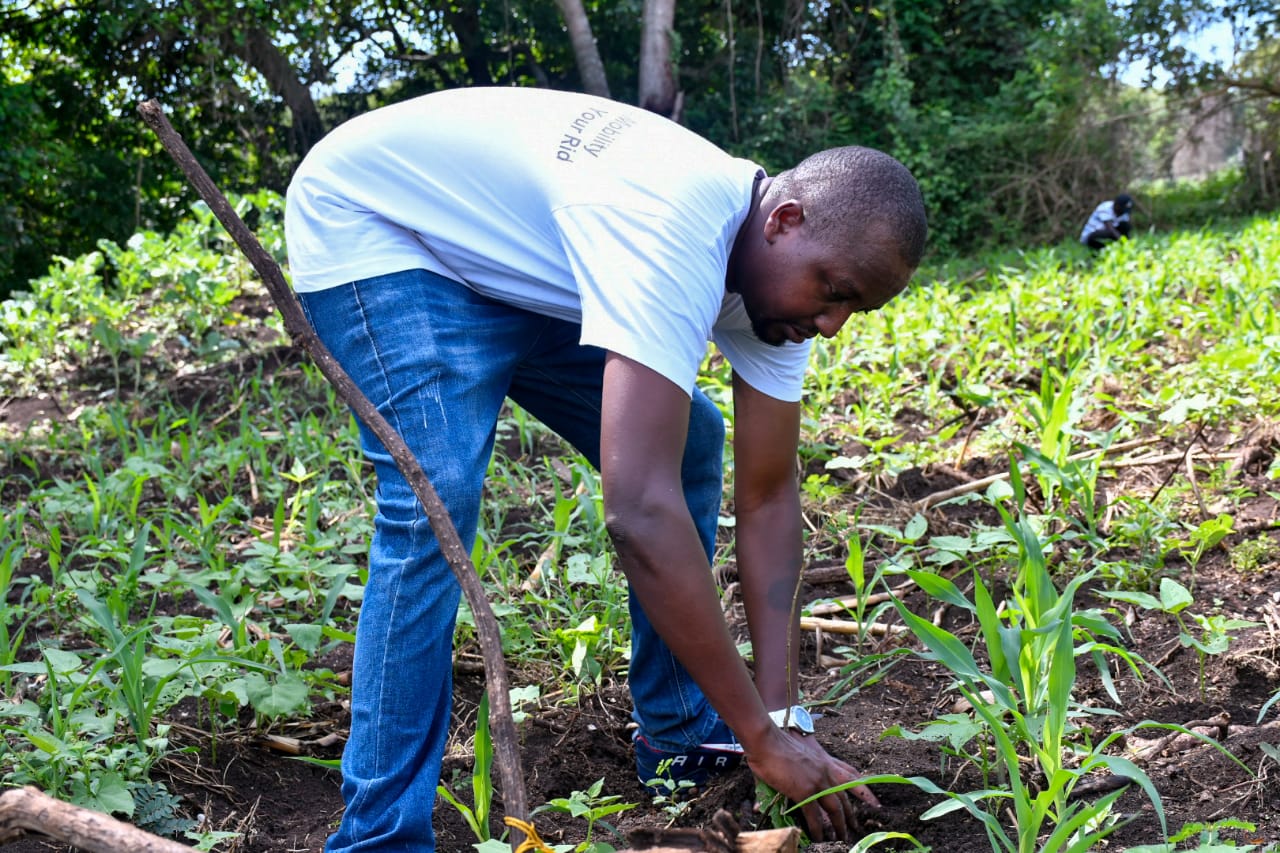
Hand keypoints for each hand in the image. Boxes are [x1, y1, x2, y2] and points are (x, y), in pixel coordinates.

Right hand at [743, 726, 879, 841]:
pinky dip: (818, 829)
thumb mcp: (796, 757)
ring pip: (835, 809)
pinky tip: (820, 837)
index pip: (850, 775)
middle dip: (852, 814)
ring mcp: (817, 782)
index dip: (861, 789)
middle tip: (856, 826)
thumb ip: (799, 771)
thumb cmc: (775, 746)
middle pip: (845, 796)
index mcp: (824, 762)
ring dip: (840, 825)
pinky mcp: (804, 791)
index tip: (871, 801)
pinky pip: (815, 815)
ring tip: (842, 837)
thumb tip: (796, 780)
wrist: (766, 740)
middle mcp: (825, 772)